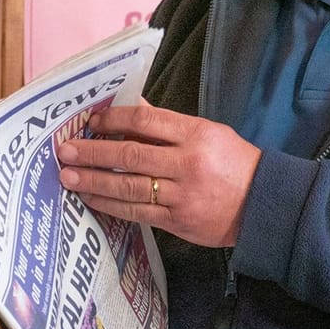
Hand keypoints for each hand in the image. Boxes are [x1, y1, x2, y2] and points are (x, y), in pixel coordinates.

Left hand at [55, 103, 261, 246]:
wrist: (264, 205)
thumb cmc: (234, 163)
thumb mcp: (208, 132)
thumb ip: (168, 124)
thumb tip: (130, 107)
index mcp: (196, 134)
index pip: (145, 120)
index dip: (113, 120)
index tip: (91, 121)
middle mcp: (187, 163)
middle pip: (130, 155)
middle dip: (93, 152)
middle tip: (65, 150)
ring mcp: (182, 195)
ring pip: (128, 187)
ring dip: (94, 181)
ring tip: (68, 176)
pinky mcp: (178, 221)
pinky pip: (137, 212)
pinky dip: (111, 205)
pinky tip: (92, 198)